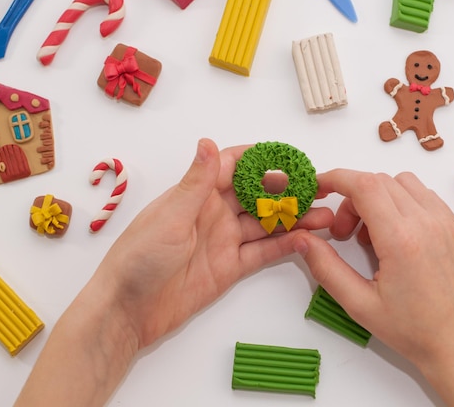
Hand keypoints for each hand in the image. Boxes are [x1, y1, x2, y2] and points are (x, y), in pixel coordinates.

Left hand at [97, 138, 332, 347]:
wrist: (128, 311)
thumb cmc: (139, 258)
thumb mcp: (171, 217)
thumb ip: (196, 183)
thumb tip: (208, 142)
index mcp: (197, 194)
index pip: (234, 167)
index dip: (261, 160)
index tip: (290, 157)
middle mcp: (214, 213)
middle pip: (258, 195)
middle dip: (287, 190)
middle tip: (319, 188)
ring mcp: (224, 240)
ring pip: (266, 224)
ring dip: (294, 219)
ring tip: (325, 216)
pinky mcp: (230, 268)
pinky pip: (262, 252)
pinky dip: (285, 246)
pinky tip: (307, 239)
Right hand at [292, 169, 453, 405]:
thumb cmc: (413, 331)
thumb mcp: (359, 304)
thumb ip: (325, 267)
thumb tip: (302, 239)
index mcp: (401, 240)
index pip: (364, 185)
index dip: (336, 179)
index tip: (319, 187)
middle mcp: (427, 223)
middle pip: (379, 181)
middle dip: (351, 197)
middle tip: (343, 233)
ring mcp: (446, 222)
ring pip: (402, 183)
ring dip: (378, 197)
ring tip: (371, 235)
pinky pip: (424, 196)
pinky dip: (401, 203)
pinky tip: (395, 235)